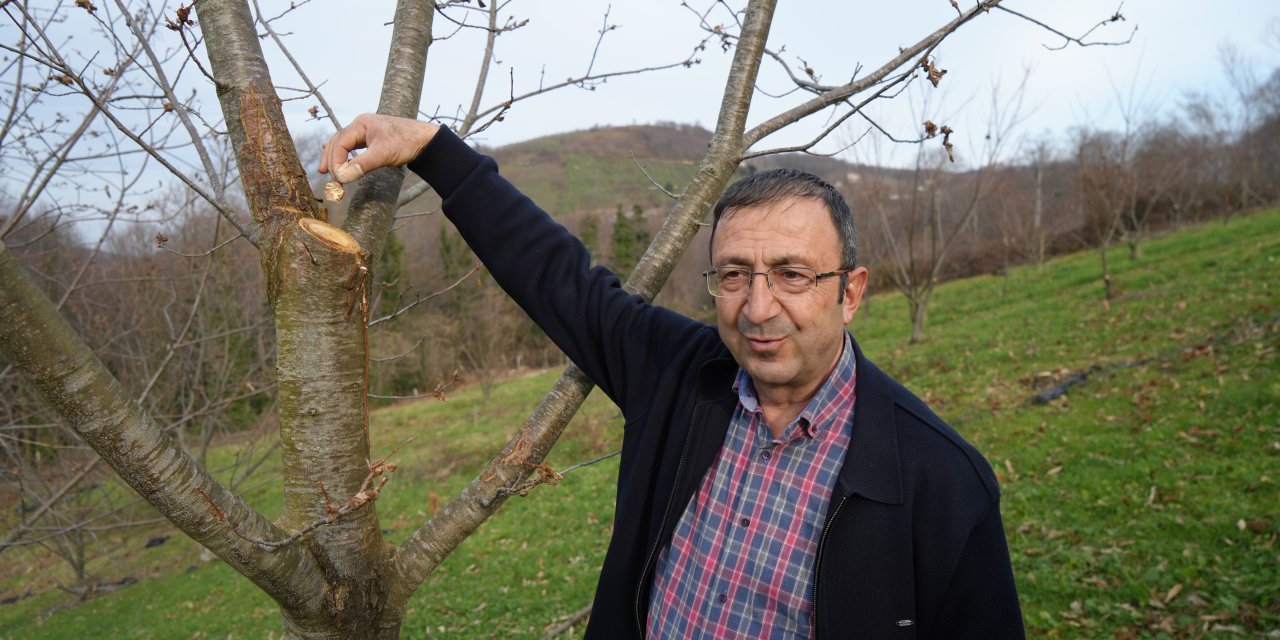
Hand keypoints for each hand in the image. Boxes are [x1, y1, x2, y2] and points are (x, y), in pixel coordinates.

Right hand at [318, 114, 439, 182]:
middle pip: (337, 142)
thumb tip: (342, 178)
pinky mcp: (373, 137)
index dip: (336, 162)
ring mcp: (366, 130)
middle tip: (327, 177)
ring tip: (325, 170)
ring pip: (343, 143)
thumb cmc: (407, 143)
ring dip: (334, 156)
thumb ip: (361, 165)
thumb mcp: (383, 155)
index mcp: (361, 124)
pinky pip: (352, 144)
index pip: (339, 143)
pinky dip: (344, 152)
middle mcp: (361, 124)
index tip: (338, 179)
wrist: (427, 140)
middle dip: (331, 159)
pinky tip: (339, 156)